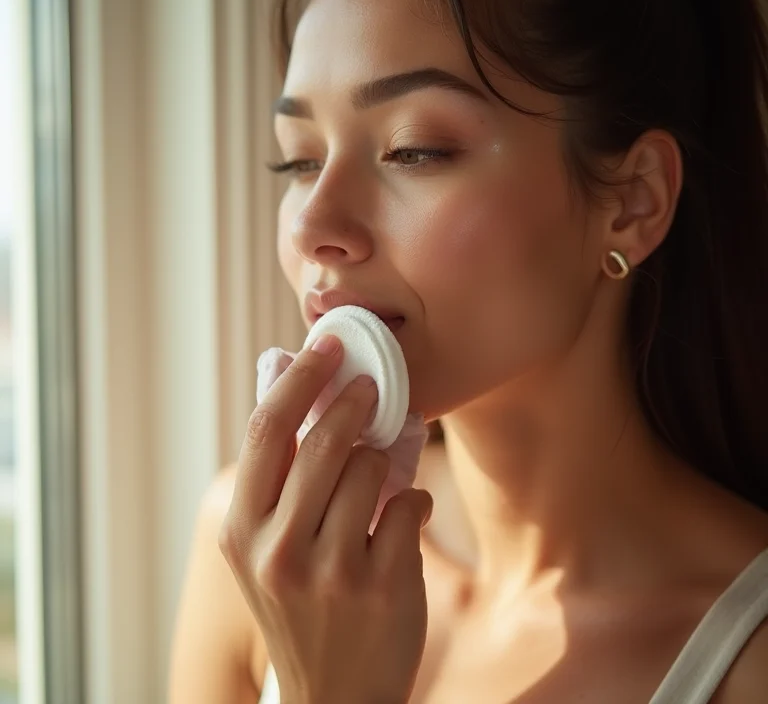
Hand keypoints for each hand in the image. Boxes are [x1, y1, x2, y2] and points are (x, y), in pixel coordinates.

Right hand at [219, 336, 433, 703]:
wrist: (333, 697)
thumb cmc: (301, 605)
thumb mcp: (268, 546)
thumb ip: (281, 475)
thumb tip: (289, 380)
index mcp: (240, 531)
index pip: (266, 430)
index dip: (300, 378)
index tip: (329, 345)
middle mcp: (276, 550)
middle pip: (324, 441)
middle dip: (356, 405)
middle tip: (372, 390)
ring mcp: (330, 572)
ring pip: (373, 469)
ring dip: (384, 466)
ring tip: (377, 490)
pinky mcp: (382, 587)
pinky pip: (410, 504)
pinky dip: (413, 503)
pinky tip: (400, 527)